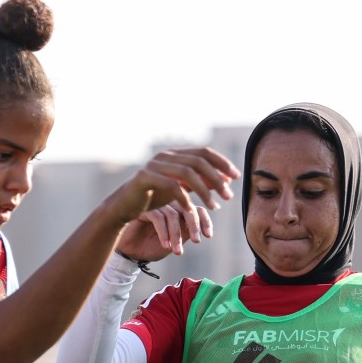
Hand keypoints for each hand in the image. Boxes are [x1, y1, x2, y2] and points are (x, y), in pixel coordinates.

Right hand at [104, 147, 236, 232]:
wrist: (125, 205)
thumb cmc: (154, 197)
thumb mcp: (181, 189)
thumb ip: (201, 182)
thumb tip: (226, 180)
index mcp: (175, 154)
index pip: (204, 152)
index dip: (222, 163)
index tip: (236, 177)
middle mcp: (165, 155)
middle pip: (199, 161)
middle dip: (217, 178)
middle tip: (228, 196)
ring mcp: (154, 164)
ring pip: (187, 173)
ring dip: (204, 190)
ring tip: (214, 206)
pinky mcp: (145, 177)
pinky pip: (171, 186)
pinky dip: (185, 199)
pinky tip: (192, 210)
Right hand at [116, 201, 213, 263]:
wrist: (129, 253)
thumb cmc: (151, 247)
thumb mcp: (174, 242)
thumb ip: (186, 234)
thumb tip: (203, 230)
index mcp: (179, 210)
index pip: (196, 209)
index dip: (204, 221)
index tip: (208, 236)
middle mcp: (169, 204)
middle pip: (187, 208)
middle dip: (194, 226)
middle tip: (196, 241)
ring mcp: (156, 204)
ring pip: (172, 215)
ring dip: (176, 235)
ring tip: (177, 251)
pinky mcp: (144, 209)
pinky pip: (158, 218)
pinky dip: (163, 233)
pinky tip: (165, 246)